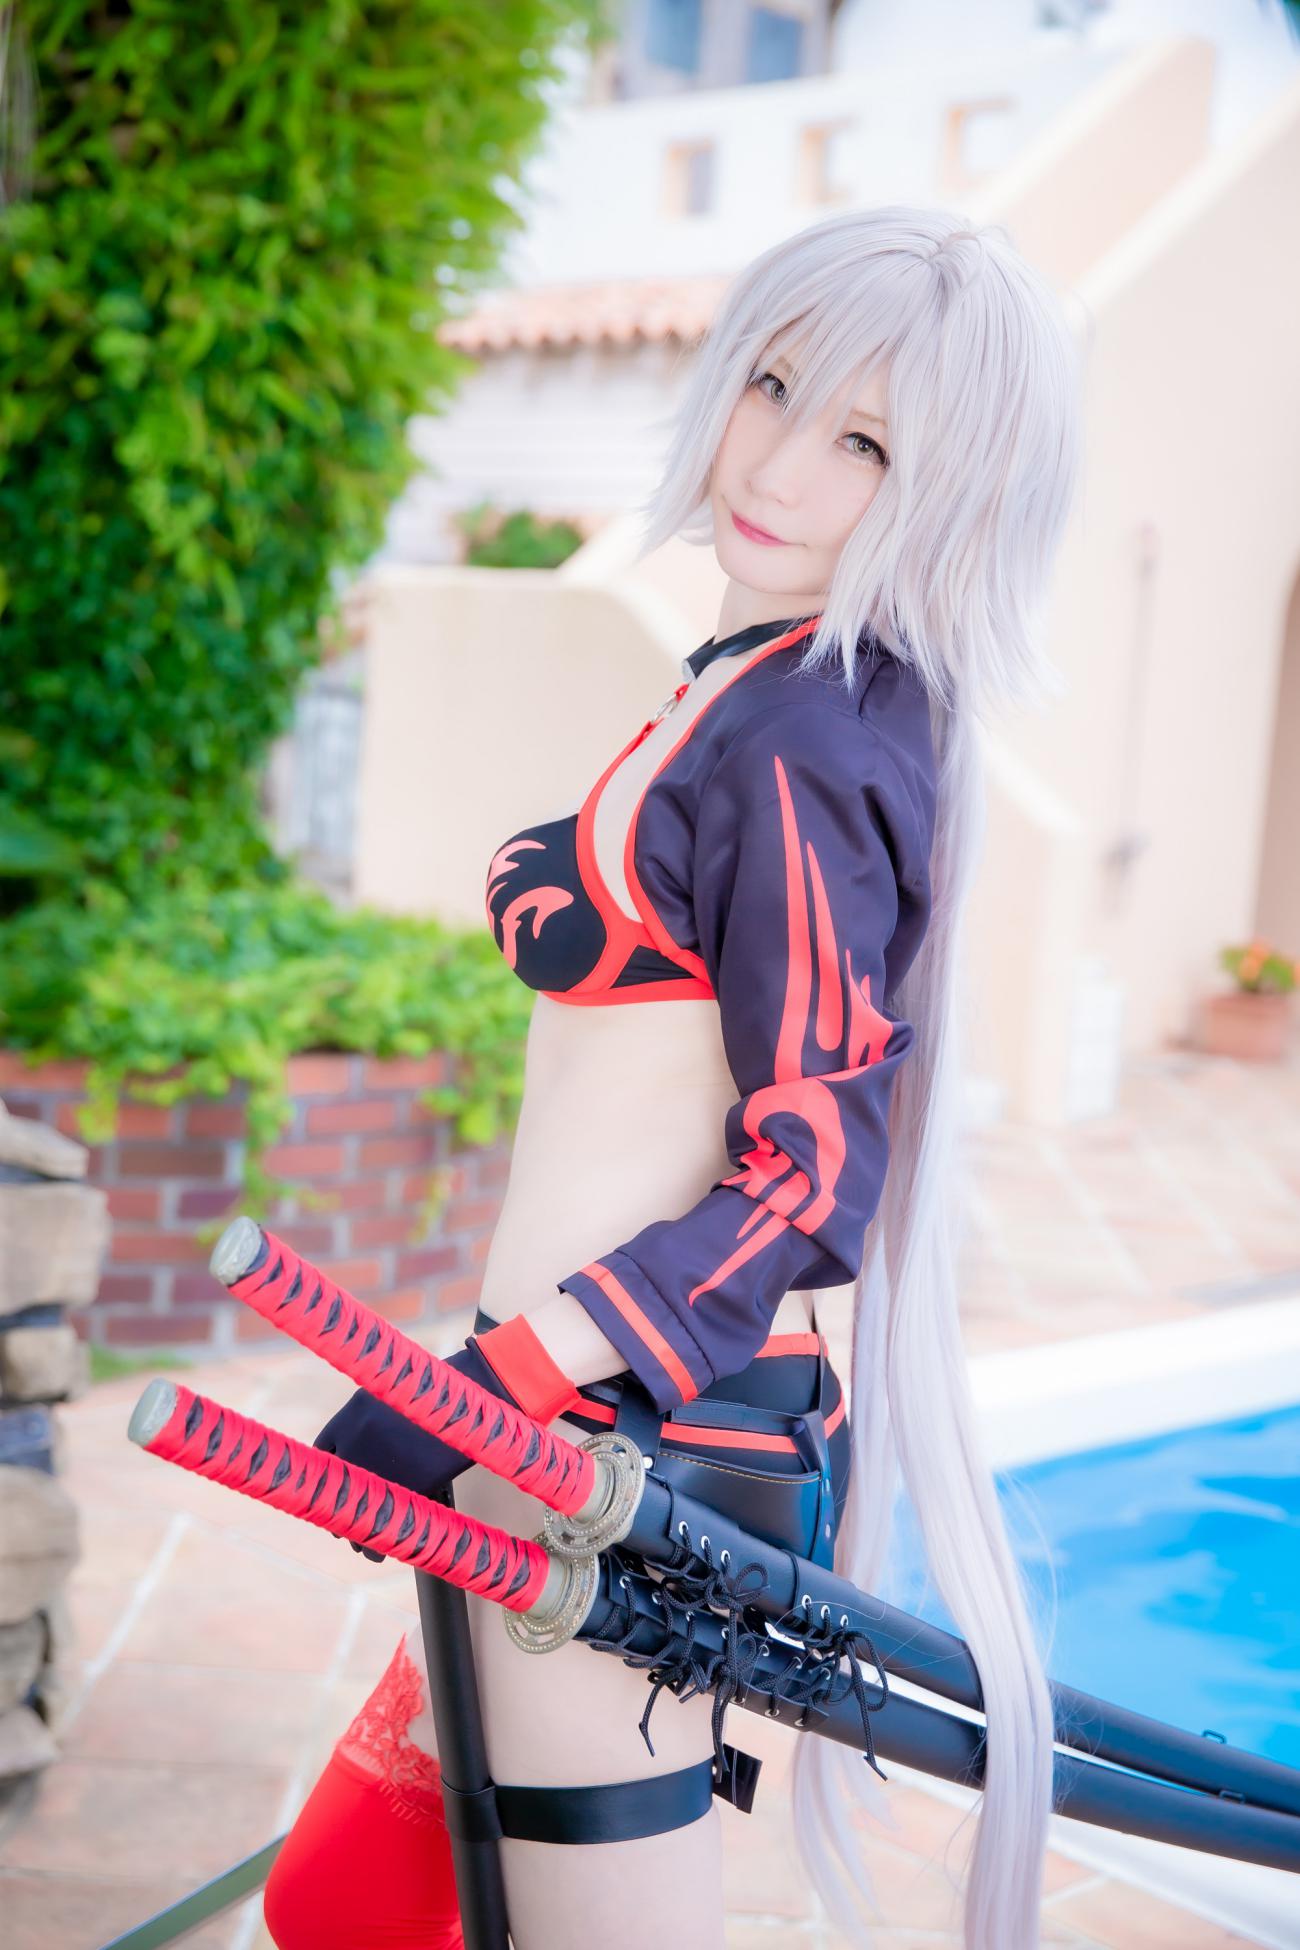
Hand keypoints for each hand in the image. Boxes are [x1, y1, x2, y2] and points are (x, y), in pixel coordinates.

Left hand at [312, 1314, 583, 1560]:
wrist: (468, 1403)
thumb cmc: (436, 1397)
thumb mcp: (394, 1397)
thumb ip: (369, 1422)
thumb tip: (357, 1451)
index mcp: (350, 1415)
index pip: (323, 1451)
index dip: (330, 1473)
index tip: (337, 1485)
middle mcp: (355, 1440)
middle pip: (335, 1484)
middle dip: (341, 1505)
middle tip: (346, 1523)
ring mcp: (379, 1464)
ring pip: (353, 1508)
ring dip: (355, 1530)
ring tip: (363, 1544)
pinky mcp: (403, 1486)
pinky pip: (380, 1522)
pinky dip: (377, 1541)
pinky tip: (379, 1552)